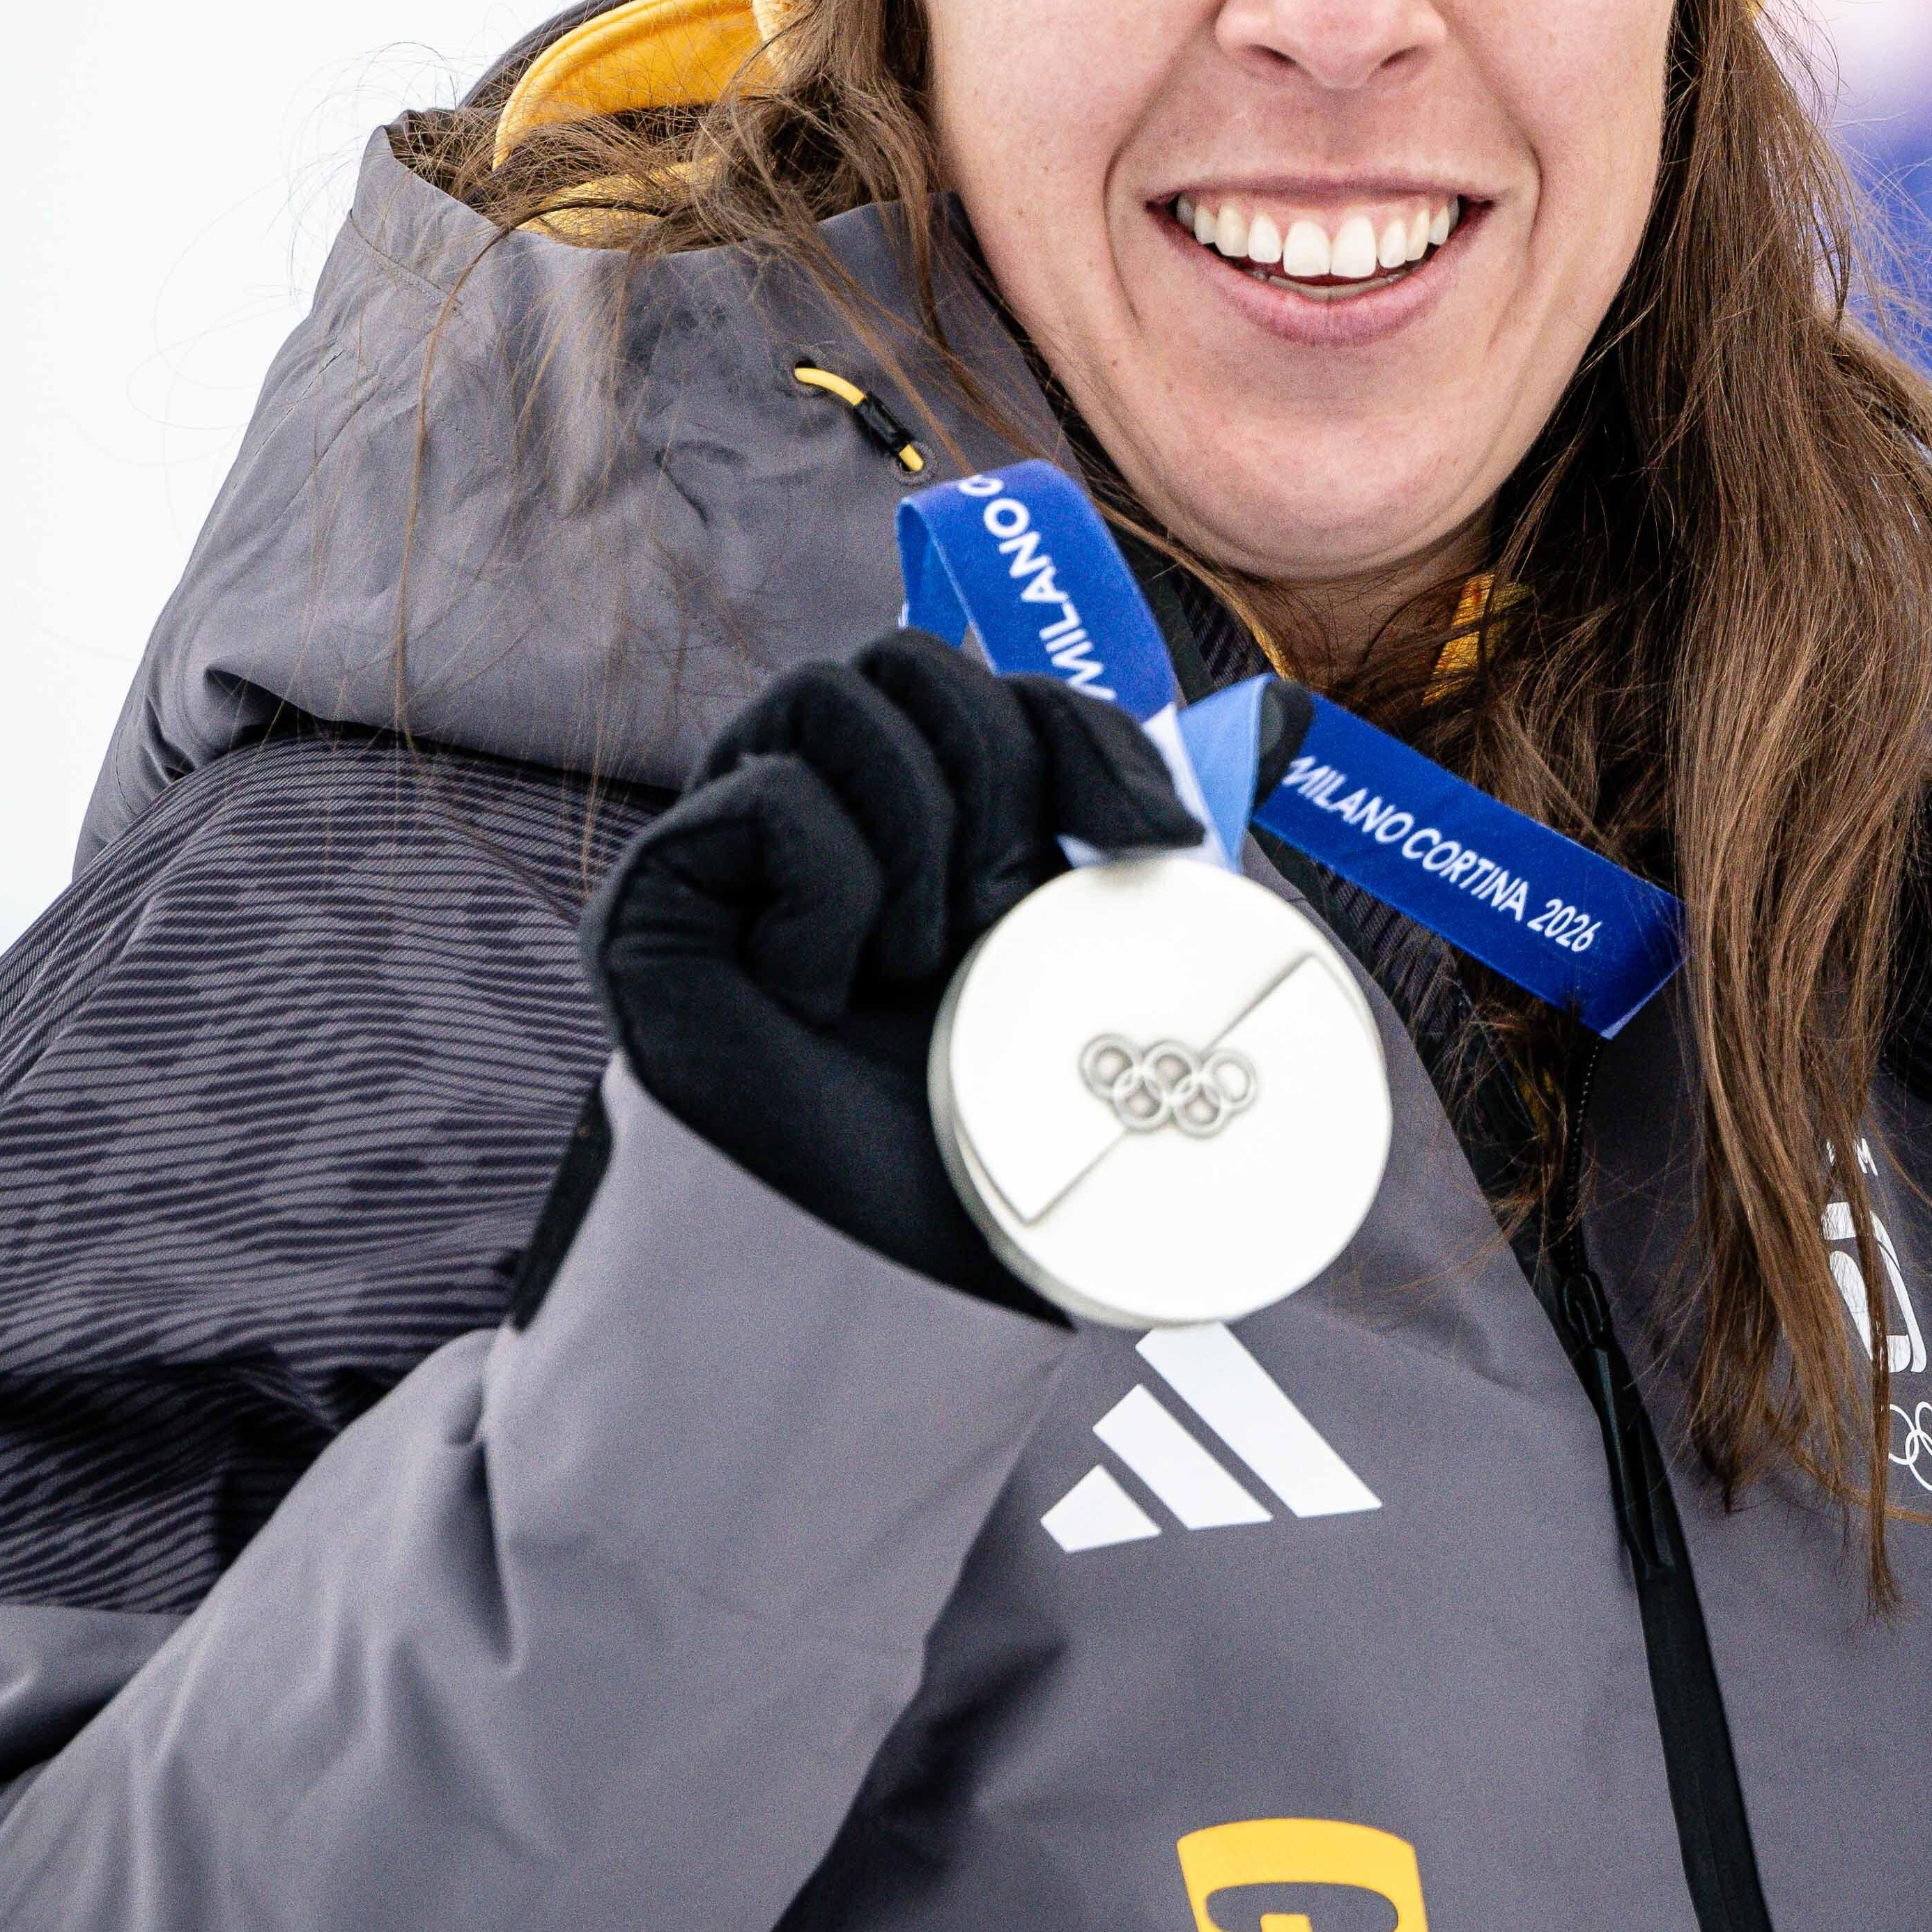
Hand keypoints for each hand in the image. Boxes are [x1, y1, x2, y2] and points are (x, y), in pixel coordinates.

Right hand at [587, 630, 1200, 1312]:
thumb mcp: (1107, 976)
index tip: (1162, 842)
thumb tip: (1277, 720)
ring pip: (830, 693)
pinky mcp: (654, 891)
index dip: (1086, 732)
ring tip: (913, 964)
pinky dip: (829, 893)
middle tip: (999, 916)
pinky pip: (767, 796)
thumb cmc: (995, 1151)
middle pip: (911, 658)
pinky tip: (813, 995)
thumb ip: (1153, 861)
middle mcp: (822, 812)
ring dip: (917, 828)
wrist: (888, 1273)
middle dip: (993, 769)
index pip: (1001, 688)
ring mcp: (725, 844)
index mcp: (929, 824)